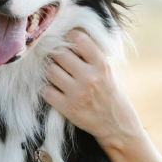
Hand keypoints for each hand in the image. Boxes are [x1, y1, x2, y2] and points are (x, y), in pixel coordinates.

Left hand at [40, 29, 141, 145]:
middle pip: (59, 53)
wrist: (116, 125)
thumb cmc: (110, 93)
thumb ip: (90, 55)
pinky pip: (45, 90)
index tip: (66, 42)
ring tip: (57, 74)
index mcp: (101, 64)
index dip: (68, 38)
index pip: (78, 39)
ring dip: (50, 71)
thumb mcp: (107, 70)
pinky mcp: (68, 108)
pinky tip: (54, 89)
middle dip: (56, 54)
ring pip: (50, 70)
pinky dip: (47, 89)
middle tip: (58, 60)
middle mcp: (89, 77)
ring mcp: (78, 93)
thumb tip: (66, 37)